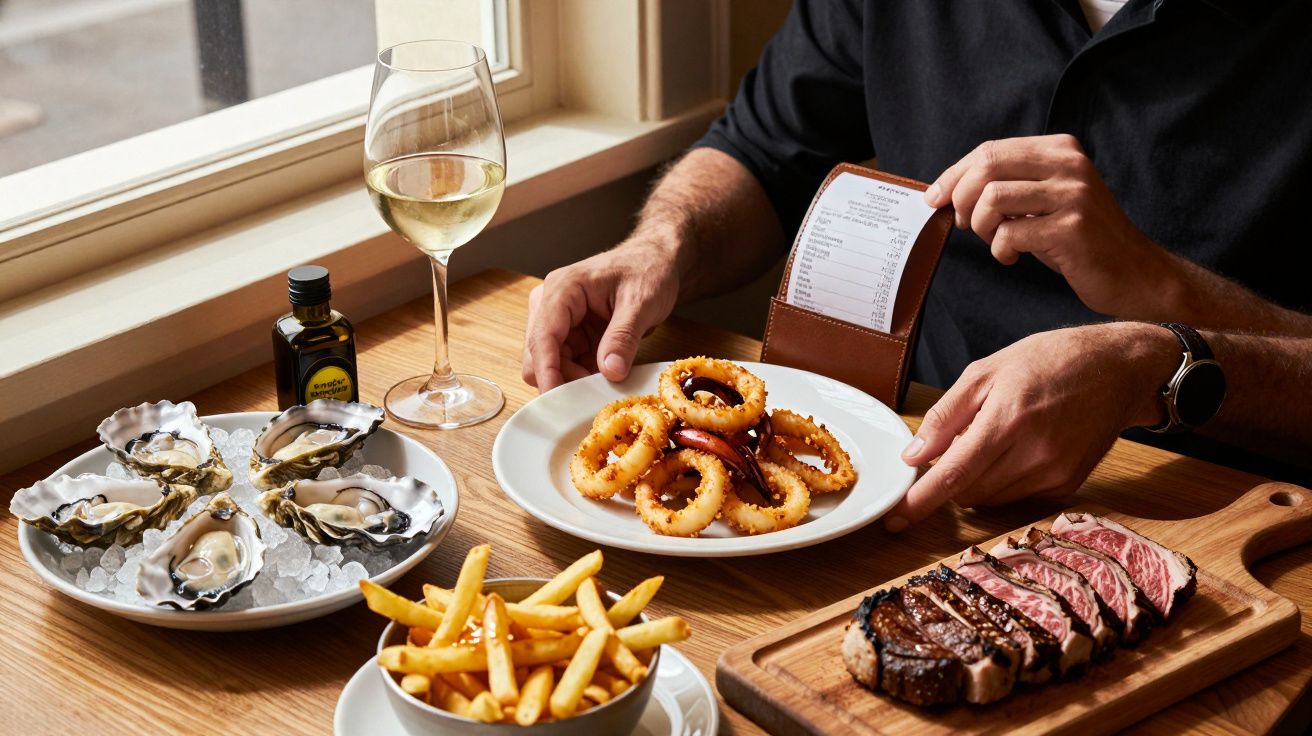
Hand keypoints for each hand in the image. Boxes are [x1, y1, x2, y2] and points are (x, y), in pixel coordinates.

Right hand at [522, 240, 678, 391]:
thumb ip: (623, 337)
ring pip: (549, 365)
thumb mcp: (641, 302)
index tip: (556, 399)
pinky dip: (581, 377)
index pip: (542, 336)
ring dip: (572, 380)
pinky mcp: (570, 336)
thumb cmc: (648, 271)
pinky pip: (566, 366)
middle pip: (538, 356)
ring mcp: (558, 322)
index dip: (547, 371)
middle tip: (595, 392)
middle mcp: (550, 305)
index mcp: (562, 289)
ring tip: (605, 383)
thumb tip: (609, 371)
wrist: (655, 262)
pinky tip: (604, 378)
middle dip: (561, 379)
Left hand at [883, 323, 1175, 531]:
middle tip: (949, 450)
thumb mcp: (987, 370)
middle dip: (947, 481)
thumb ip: (947, 415)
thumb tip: (915, 455)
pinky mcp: (1068, 485)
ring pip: (990, 499)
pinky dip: (1001, 481)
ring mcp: (1054, 473)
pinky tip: (1015, 449)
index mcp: (1008, 419)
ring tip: (990, 440)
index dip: (920, 502)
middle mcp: (1034, 453)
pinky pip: (1016, 497)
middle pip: (968, 492)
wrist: (1118, 368)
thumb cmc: (1050, 360)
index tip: (894, 518)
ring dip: (974, 481)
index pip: (953, 474)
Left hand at [926, 134, 1173, 317]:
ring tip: (995, 241)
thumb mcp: (1044, 199)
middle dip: (962, 198)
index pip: (990, 150)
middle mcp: (1069, 164)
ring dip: (982, 226)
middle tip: (966, 224)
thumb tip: (948, 189)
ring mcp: (1073, 195)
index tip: (935, 198)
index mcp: (1060, 149)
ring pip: (993, 198)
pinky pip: (1010, 234)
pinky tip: (1012, 257)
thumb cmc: (1077, 238)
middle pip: (987, 166)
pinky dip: (1000, 250)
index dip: (954, 175)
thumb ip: (1009, 184)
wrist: (1131, 272)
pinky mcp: (1071, 228)